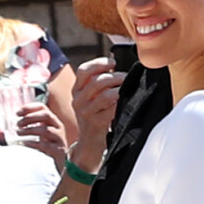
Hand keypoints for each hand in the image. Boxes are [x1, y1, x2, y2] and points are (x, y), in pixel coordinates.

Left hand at [16, 102, 66, 171]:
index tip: (17, 113)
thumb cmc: (49, 143)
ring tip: (18, 133)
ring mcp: (59, 138)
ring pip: (46, 130)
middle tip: (18, 124)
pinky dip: (33, 143)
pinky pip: (45, 145)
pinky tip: (24, 143)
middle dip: (30, 118)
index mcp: (53, 120)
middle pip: (46, 115)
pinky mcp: (58, 150)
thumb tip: (16, 117)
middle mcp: (58, 126)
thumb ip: (33, 122)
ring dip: (30, 130)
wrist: (63, 161)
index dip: (29, 108)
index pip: (43, 107)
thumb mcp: (42, 130)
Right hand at [70, 57, 125, 172]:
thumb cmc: (95, 114)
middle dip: (116, 76)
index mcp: (76, 90)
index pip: (83, 70)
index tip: (113, 62)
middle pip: (97, 81)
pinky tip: (126, 101)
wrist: (89, 140)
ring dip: (121, 89)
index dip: (99, 63)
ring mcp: (86, 112)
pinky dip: (121, 103)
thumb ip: (97, 82)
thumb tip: (115, 65)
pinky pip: (112, 109)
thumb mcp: (89, 97)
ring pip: (106, 95)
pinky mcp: (96, 123)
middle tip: (126, 77)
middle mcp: (78, 100)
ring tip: (128, 88)